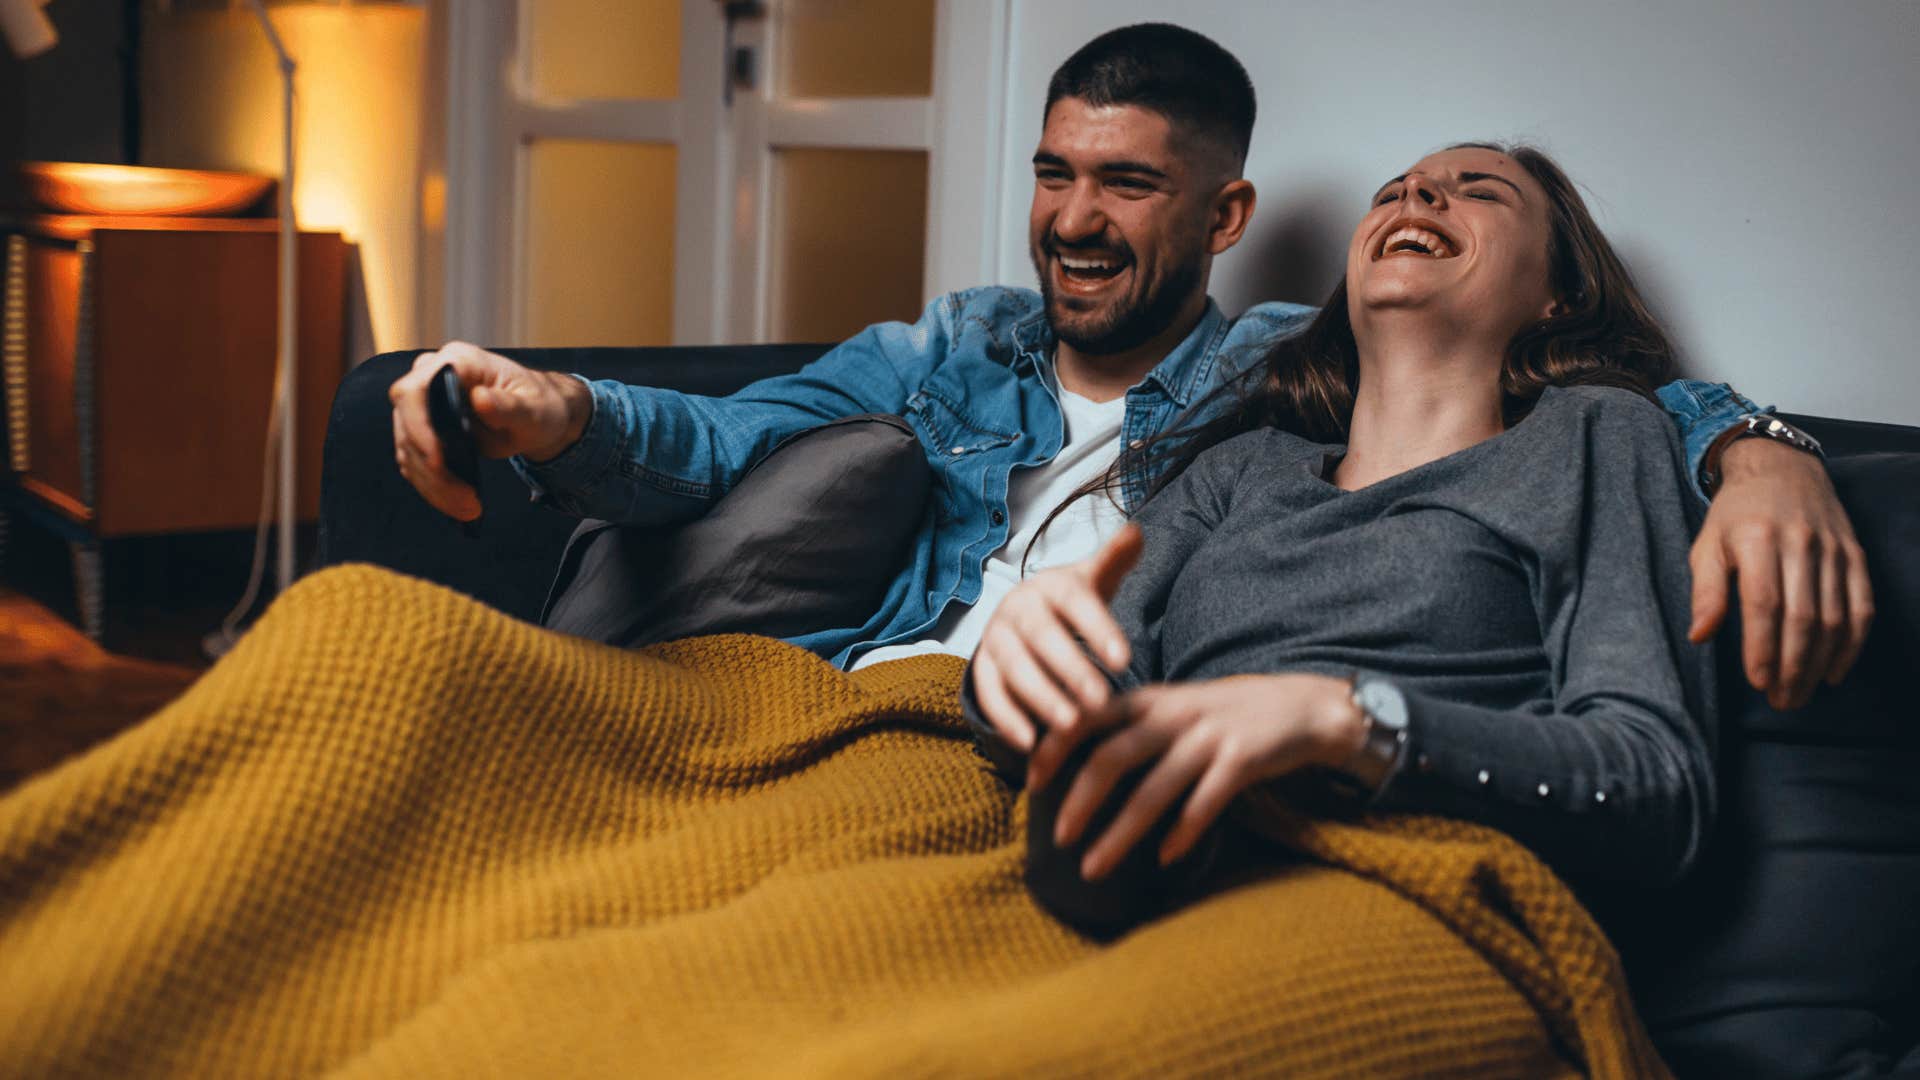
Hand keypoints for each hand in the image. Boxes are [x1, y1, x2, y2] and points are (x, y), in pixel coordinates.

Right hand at [388, 342, 591, 520]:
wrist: (535, 415)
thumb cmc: (537, 404)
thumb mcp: (533, 408)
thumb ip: (509, 405)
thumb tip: (481, 398)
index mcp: (457, 361)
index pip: (415, 390)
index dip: (418, 427)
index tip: (438, 462)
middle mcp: (431, 377)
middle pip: (407, 426)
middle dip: (432, 470)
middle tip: (466, 500)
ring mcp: (422, 403)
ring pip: (408, 450)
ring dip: (433, 485)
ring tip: (468, 508)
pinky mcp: (422, 428)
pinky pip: (415, 461)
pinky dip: (433, 486)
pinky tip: (457, 503)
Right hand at [969, 525, 1143, 753]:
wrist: (1024, 614)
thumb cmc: (1070, 602)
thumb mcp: (1093, 580)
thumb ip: (1115, 560)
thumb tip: (1136, 532)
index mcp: (1050, 584)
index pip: (1075, 603)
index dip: (1098, 630)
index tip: (1125, 659)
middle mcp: (1017, 607)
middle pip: (1042, 637)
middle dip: (1071, 669)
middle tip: (1100, 700)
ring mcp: (995, 638)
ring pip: (1014, 668)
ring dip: (1041, 697)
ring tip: (1071, 725)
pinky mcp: (981, 667)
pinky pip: (990, 693)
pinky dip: (1007, 718)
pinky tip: (1031, 742)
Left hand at [1035, 674, 1364, 880]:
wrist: (1304, 707)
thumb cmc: (1229, 714)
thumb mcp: (1178, 706)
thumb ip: (1135, 726)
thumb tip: (1082, 761)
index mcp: (1152, 699)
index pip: (1090, 716)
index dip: (1056, 747)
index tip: (1032, 782)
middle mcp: (1175, 714)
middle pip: (1113, 758)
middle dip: (1080, 801)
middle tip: (1059, 840)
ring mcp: (1210, 737)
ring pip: (1154, 790)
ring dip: (1120, 834)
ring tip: (1094, 868)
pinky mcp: (1243, 759)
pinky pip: (1205, 802)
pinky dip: (1183, 832)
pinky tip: (1165, 859)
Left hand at [1689, 438, 1873, 709]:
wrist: (1781, 469)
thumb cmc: (1735, 514)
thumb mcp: (1706, 544)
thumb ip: (1705, 590)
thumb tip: (1699, 635)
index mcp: (1758, 540)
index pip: (1764, 603)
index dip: (1762, 647)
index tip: (1758, 682)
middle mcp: (1800, 544)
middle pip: (1802, 617)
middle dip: (1792, 666)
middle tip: (1781, 701)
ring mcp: (1833, 550)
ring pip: (1834, 618)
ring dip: (1819, 663)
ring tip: (1801, 694)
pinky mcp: (1855, 556)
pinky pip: (1861, 606)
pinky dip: (1852, 644)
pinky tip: (1835, 671)